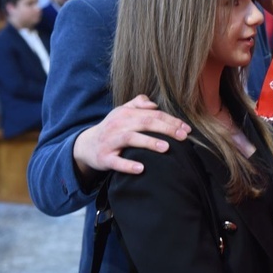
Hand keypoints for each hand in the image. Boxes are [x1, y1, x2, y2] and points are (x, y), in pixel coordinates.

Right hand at [72, 95, 190, 179]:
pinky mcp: (104, 158)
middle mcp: (118, 125)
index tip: (187, 129)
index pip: (153, 114)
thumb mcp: (122, 111)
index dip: (171, 121)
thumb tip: (154, 104)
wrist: (85, 146)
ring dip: (149, 143)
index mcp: (126, 113)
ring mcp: (110, 141)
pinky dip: (128, 165)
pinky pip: (116, 161)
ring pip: (131, 139)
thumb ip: (138, 103)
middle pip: (145, 123)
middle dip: (166, 129)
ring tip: (166, 148)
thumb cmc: (112, 128)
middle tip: (183, 137)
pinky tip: (141, 168)